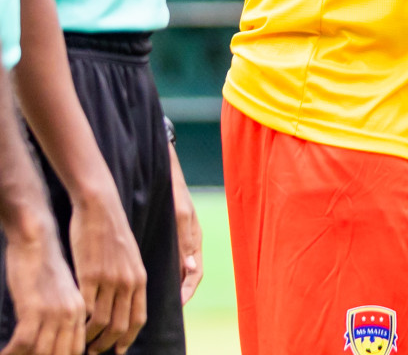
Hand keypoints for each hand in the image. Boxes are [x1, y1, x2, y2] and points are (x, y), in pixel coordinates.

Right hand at [2, 215, 83, 354]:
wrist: (37, 240)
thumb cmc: (44, 267)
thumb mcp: (61, 293)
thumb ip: (63, 315)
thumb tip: (54, 338)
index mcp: (80, 311)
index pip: (76, 350)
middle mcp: (72, 315)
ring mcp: (54, 313)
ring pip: (42, 353)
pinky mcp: (34, 308)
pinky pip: (22, 343)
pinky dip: (12, 354)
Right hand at [69, 187, 146, 354]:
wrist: (101, 210)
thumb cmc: (112, 233)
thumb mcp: (130, 257)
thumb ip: (130, 279)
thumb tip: (127, 300)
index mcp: (139, 279)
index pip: (137, 318)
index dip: (127, 338)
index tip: (119, 350)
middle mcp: (128, 282)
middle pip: (119, 325)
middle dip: (107, 344)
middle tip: (95, 353)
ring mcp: (109, 279)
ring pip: (100, 321)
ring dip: (90, 338)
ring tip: (81, 345)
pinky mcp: (89, 275)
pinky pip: (84, 307)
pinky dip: (79, 323)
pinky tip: (72, 327)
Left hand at [167, 144, 202, 303]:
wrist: (162, 166)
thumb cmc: (172, 188)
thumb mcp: (179, 213)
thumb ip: (185, 240)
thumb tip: (190, 268)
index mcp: (195, 238)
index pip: (196, 273)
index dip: (187, 291)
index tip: (176, 306)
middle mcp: (188, 240)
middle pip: (186, 273)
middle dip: (178, 292)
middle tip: (160, 309)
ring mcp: (178, 236)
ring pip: (176, 266)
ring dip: (168, 282)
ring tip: (151, 298)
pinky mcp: (167, 231)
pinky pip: (166, 256)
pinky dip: (160, 269)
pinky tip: (143, 275)